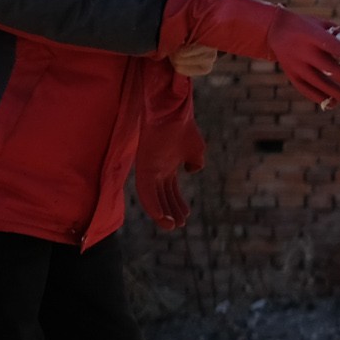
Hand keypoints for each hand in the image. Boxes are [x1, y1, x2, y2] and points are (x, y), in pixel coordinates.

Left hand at [136, 116, 204, 232]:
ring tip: (171, 226)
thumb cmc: (184, 128)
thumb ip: (195, 163)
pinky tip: (161, 217)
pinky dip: (152, 205)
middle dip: (171, 211)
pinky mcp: (144, 168)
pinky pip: (145, 191)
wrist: (175, 113)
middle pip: (162, 196)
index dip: (178, 203)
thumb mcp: (196, 151)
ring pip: (152, 197)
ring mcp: (149, 169)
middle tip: (180, 225)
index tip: (187, 215)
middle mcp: (157, 169)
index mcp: (168, 166)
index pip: (170, 190)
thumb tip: (191, 170)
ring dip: (160, 213)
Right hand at [161, 0, 339, 107]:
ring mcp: (296, 65)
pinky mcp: (291, 74)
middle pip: (331, 70)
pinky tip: (333, 103)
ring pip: (319, 84)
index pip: (337, 49)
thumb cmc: (306, 26)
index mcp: (313, 36)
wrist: (274, 29)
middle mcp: (304, 52)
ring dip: (338, 94)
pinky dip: (320, 99)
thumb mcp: (324, 24)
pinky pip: (306, 90)